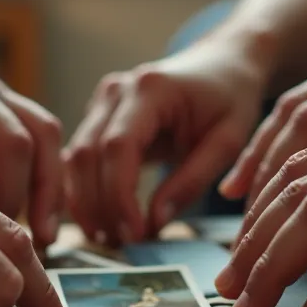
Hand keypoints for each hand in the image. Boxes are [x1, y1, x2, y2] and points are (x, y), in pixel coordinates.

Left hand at [0, 59, 63, 246]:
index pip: (11, 143)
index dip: (12, 194)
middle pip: (40, 136)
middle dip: (41, 195)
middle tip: (32, 247)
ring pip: (47, 138)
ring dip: (50, 191)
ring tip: (43, 241)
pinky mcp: (0, 115)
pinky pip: (37, 146)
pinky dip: (40, 185)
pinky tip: (33, 226)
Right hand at [64, 34, 274, 245]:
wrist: (224, 62)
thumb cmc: (231, 98)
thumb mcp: (227, 141)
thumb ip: (191, 181)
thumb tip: (154, 223)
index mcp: (150, 89)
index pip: (118, 148)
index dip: (119, 196)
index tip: (134, 233)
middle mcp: (116, 90)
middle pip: (86, 155)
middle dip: (99, 206)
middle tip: (119, 245)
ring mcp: (102, 101)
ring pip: (75, 159)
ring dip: (86, 203)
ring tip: (108, 239)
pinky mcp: (99, 115)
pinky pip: (80, 158)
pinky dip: (86, 191)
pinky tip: (101, 220)